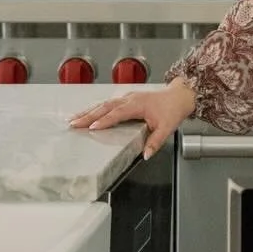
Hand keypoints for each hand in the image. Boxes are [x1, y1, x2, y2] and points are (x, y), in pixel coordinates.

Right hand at [68, 78, 196, 158]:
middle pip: (105, 107)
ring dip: (87, 111)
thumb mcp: (167, 128)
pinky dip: (94, 109)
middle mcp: (129, 99)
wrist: (179, 96)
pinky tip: (85, 114)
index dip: (105, 120)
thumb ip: (155, 142)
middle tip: (73, 124)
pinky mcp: (125, 99)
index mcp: (138, 105)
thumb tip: (146, 155)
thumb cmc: (172, 109)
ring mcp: (126, 97)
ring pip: (103, 104)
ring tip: (73, 120)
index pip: (118, 113)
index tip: (92, 127)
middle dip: (88, 116)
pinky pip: (107, 103)